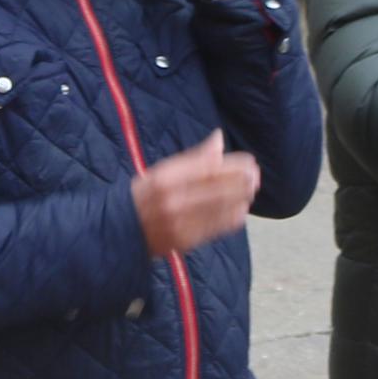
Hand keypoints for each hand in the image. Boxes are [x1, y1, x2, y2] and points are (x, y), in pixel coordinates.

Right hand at [131, 131, 261, 255]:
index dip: (234, 165)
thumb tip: (219, 137)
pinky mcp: (185, 240)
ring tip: (251, 190)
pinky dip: (232, 217)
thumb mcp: (161, 170)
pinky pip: (216, 227)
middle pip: (219, 188)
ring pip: (221, 208)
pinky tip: (241, 210)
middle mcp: (173, 199)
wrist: (121, 231)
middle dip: (243, 181)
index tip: (249, 161)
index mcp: (165, 178)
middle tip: (256, 176)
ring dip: (241, 198)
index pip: (208, 168)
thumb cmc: (144, 195)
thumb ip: (193, 157)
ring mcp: (180, 222)